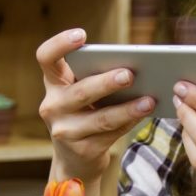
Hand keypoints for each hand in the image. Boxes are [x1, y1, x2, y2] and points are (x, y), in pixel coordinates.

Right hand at [36, 29, 155, 181]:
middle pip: (80, 91)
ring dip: (127, 108)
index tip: (82, 35)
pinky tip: (145, 113)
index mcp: (53, 83)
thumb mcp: (82, 94)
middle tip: (129, 74)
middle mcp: (53, 106)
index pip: (46, 57)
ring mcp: (65, 131)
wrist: (75, 160)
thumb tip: (133, 67)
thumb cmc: (84, 113)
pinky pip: (111, 134)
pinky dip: (130, 122)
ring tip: (149, 99)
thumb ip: (96, 78)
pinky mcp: (82, 150)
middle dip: (106, 82)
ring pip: (100, 118)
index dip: (60, 44)